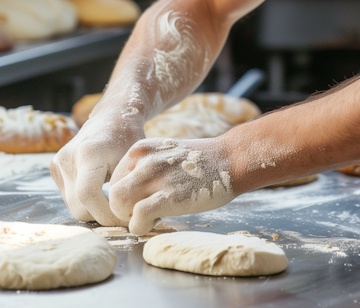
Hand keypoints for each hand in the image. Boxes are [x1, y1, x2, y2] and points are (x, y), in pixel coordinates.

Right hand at [51, 107, 144, 226]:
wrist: (113, 116)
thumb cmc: (129, 137)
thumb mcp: (134, 161)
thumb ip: (126, 189)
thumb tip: (128, 221)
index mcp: (88, 153)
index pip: (88, 195)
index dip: (106, 213)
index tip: (126, 217)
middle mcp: (67, 157)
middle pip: (79, 206)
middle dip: (102, 216)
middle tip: (124, 215)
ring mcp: (58, 163)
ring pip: (73, 206)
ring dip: (94, 210)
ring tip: (114, 203)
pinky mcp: (55, 168)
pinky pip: (69, 197)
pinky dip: (86, 201)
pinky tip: (101, 192)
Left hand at [109, 137, 235, 234]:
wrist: (229, 159)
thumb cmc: (199, 162)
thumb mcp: (165, 154)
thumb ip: (145, 168)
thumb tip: (127, 194)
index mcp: (141, 149)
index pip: (113, 180)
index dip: (125, 196)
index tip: (141, 200)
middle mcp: (145, 160)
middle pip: (113, 194)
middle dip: (122, 210)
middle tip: (141, 213)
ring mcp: (156, 178)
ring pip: (119, 204)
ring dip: (129, 218)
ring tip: (148, 217)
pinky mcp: (168, 197)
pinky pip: (138, 217)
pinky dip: (141, 226)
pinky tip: (156, 221)